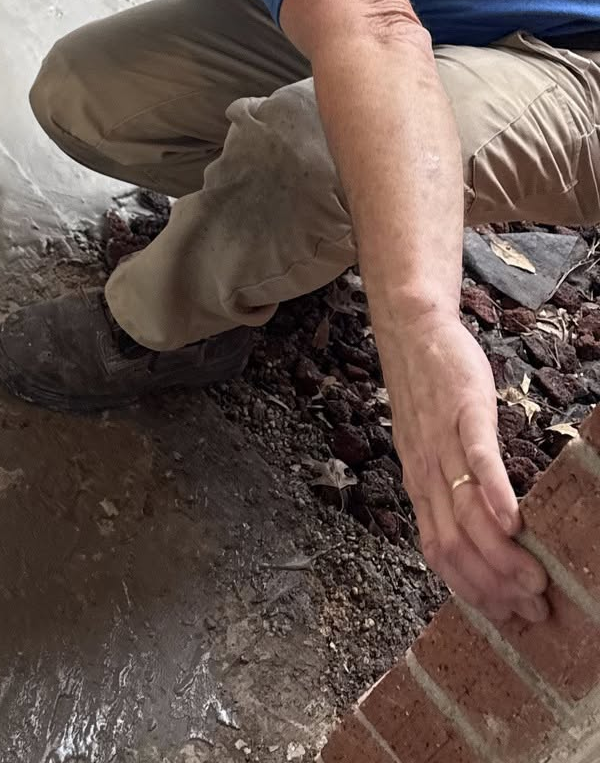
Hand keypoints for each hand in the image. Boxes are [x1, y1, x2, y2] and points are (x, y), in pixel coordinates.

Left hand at [375, 308, 547, 622]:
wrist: (412, 330)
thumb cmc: (427, 392)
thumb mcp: (427, 448)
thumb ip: (446, 487)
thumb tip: (478, 532)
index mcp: (419, 484)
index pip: (440, 553)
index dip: (471, 589)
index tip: (506, 616)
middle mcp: (426, 471)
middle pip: (456, 544)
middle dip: (494, 586)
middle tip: (533, 610)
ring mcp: (444, 442)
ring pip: (466, 511)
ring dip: (501, 554)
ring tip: (535, 582)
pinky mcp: (464, 413)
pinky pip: (477, 459)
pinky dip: (494, 494)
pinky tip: (515, 522)